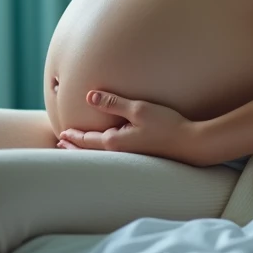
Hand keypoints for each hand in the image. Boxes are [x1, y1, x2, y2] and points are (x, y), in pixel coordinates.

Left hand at [55, 91, 211, 166]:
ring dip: (87, 149)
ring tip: (77, 145)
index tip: (61, 134)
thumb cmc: (166, 125)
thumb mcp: (138, 109)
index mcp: (114, 142)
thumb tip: (89, 97)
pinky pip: (113, 152)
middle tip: (61, 143)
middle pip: (91, 151)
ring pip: (101, 153)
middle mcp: (119, 152)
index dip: (73, 136)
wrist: (191, 144)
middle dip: (76, 146)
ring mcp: (130, 155)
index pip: (87, 140)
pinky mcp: (140, 154)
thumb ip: (113, 102)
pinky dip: (102, 149)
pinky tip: (106, 144)